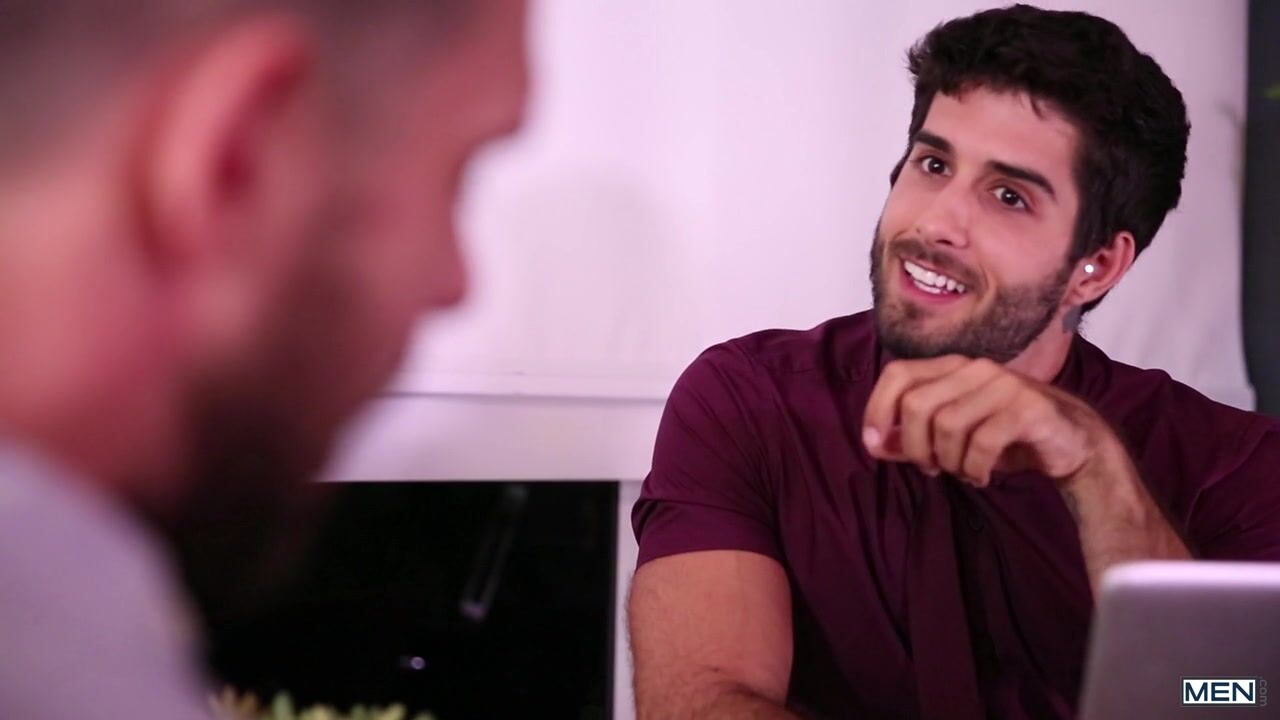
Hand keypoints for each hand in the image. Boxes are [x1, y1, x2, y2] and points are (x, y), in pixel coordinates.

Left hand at [862, 355, 1111, 486]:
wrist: (1073, 443)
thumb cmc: (1005, 437)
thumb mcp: (952, 438)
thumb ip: (912, 438)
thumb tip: (874, 444)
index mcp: (953, 367)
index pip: (898, 374)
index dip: (877, 408)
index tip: (873, 443)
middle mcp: (976, 368)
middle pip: (917, 405)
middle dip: (915, 447)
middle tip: (931, 468)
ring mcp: (1003, 385)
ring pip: (947, 425)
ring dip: (948, 461)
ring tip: (963, 472)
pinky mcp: (1028, 408)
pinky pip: (982, 443)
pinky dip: (975, 469)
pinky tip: (981, 477)